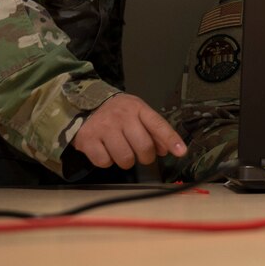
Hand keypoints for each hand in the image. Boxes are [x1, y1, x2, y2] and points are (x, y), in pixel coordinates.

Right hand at [71, 93, 187, 169]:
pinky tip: (105, 150)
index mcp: (137, 108)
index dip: (171, 139)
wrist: (82, 104)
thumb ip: (153, 130)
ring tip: (121, 150)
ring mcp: (104, 128)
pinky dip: (107, 161)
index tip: (181, 152)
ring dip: (126, 161)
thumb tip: (165, 150)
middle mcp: (121, 116)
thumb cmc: (116, 112)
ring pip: (125, 158)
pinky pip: (105, 162)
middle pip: (143, 147)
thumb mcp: (136, 113)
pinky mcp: (87, 139)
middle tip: (141, 155)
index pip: (158, 124)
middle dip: (146, 157)